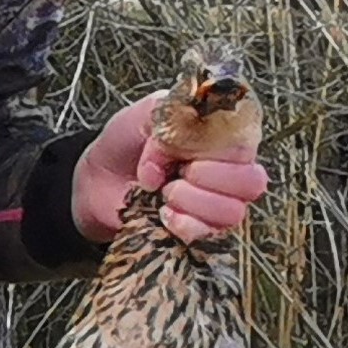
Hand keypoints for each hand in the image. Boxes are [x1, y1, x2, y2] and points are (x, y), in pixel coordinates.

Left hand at [73, 91, 271, 246]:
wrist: (96, 179)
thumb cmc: (126, 143)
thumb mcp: (147, 112)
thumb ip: (174, 111)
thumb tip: (186, 143)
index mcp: (223, 138)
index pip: (247, 146)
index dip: (217, 150)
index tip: (182, 149)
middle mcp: (228, 172)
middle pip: (252, 183)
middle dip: (210, 177)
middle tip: (178, 173)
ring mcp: (216, 205)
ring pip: (234, 212)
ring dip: (195, 202)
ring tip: (166, 193)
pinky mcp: (199, 232)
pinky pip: (211, 236)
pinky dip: (186, 225)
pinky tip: (164, 214)